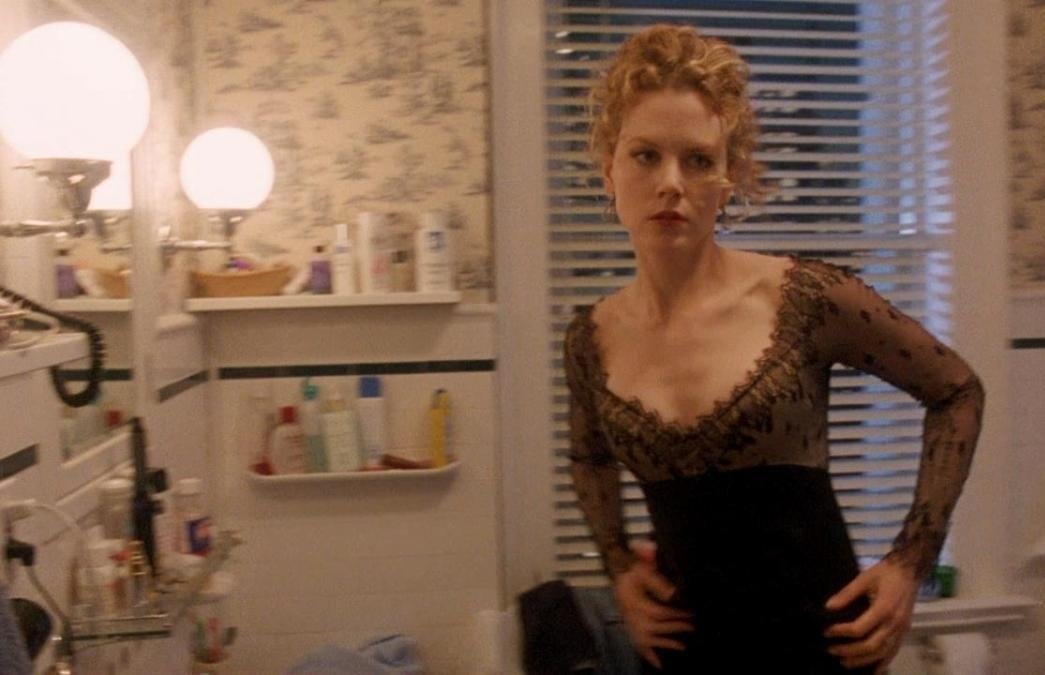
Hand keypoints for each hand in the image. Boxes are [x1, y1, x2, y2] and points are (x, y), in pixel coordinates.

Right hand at [614, 543, 694, 668]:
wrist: (617, 568)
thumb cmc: (632, 567)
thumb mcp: (643, 568)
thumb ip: (655, 577)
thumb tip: (671, 591)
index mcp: (634, 601)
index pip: (657, 612)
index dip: (675, 615)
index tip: (690, 615)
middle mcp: (630, 614)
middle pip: (653, 627)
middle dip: (673, 628)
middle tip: (691, 627)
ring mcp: (629, 621)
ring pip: (645, 638)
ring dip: (663, 643)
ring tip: (682, 646)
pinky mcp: (629, 624)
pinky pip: (637, 643)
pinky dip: (647, 654)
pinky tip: (658, 663)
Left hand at [823, 557, 918, 671]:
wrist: (909, 571)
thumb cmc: (885, 573)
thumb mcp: (864, 578)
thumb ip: (846, 593)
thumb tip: (829, 607)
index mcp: (884, 609)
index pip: (860, 628)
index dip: (841, 632)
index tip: (827, 632)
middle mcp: (895, 623)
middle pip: (872, 645)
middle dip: (850, 651)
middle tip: (832, 650)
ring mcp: (902, 630)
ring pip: (883, 652)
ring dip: (864, 660)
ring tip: (845, 663)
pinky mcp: (905, 632)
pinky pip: (894, 651)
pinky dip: (884, 663)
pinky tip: (874, 670)